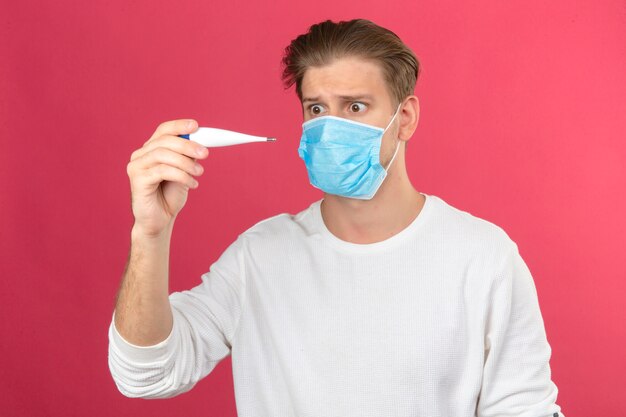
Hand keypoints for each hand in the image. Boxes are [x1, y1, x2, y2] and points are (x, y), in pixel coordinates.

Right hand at [126, 119, 207, 236]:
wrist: (160, 220)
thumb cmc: (170, 195)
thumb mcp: (184, 171)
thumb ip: (187, 156)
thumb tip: (198, 142)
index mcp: (151, 150)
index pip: (163, 130)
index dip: (178, 125)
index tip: (196, 126)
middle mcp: (140, 155)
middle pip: (164, 141)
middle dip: (187, 145)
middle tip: (205, 153)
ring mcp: (136, 167)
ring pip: (163, 155)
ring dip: (186, 163)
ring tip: (199, 173)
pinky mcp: (137, 180)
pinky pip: (162, 171)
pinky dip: (181, 175)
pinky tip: (192, 184)